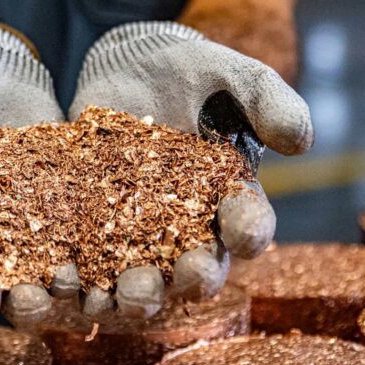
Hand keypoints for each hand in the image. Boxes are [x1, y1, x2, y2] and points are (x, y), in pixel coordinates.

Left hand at [69, 21, 312, 317]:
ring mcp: (137, 229)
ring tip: (122, 299)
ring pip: (141, 274)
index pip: (248, 223)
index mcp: (230, 197)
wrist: (127, 65)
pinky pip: (87, 258)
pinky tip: (63, 281)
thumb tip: (301, 140)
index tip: (246, 234)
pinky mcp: (92, 223)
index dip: (250, 231)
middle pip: (196, 264)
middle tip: (185, 277)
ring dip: (134, 292)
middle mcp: (187, 226)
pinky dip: (77, 275)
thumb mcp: (231, 74)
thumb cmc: (191, 71)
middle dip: (193, 275)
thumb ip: (266, 100)